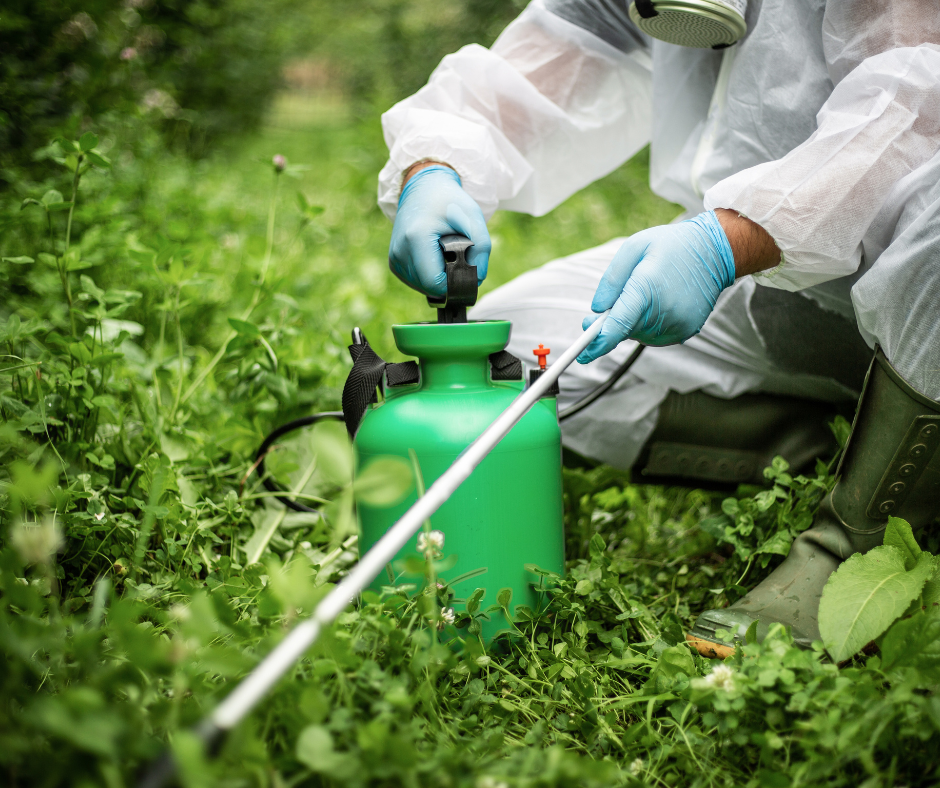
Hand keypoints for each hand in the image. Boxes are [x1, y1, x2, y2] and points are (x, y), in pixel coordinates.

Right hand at [388, 164, 490, 295]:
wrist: (424, 188)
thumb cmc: (449, 201)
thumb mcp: (473, 217)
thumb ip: (481, 248)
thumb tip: (477, 279)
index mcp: (415, 239)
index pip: (435, 283)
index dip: (455, 282)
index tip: (466, 267)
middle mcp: (399, 251)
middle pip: (430, 288)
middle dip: (449, 280)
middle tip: (457, 256)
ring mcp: (394, 258)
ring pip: (423, 288)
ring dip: (440, 278)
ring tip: (445, 253)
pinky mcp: (394, 262)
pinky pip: (416, 282)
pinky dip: (430, 275)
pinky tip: (435, 256)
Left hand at [577, 211, 736, 362]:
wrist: (715, 251)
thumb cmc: (671, 245)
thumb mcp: (634, 248)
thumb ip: (611, 280)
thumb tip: (596, 310)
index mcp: (647, 288)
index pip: (618, 324)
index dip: (598, 342)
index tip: (582, 354)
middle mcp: (664, 311)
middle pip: (625, 331)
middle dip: (609, 326)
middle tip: (598, 315)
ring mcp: (678, 324)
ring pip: (639, 336)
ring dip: (630, 324)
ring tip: (641, 297)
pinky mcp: (687, 330)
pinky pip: (655, 337)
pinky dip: (646, 327)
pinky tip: (654, 306)